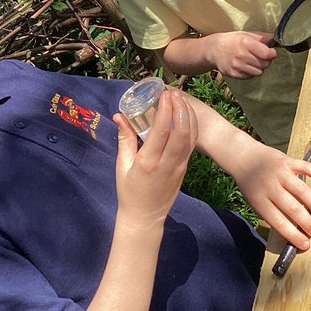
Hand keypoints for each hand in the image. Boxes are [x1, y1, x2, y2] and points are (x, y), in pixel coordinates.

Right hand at [112, 89, 195, 228]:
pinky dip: (191, 126)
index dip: (165, 111)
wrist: (145, 217)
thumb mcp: (122, 165)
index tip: (164, 95)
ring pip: (191, 137)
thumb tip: (119, 115)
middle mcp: (167, 164)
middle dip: (181, 109)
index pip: (161, 132)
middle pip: (182, 132)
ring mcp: (179, 167)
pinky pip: (191, 144)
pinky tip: (185, 115)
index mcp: (148, 162)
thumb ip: (124, 139)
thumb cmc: (129, 191)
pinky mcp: (184, 168)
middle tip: (174, 93)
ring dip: (188, 116)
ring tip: (181, 99)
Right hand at [209, 31, 276, 78]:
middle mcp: (241, 55)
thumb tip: (277, 39)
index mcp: (245, 42)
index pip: (267, 54)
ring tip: (252, 61)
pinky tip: (245, 65)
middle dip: (265, 60)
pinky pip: (250, 76)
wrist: (214, 49)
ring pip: (259, 72)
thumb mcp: (247, 34)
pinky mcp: (234, 74)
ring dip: (258, 67)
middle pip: (265, 64)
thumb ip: (263, 37)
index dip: (272, 53)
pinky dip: (251, 72)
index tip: (270, 52)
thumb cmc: (232, 41)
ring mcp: (237, 66)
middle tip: (259, 56)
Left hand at [235, 145, 310, 250]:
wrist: (243, 156)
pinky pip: (307, 168)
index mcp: (259, 200)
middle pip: (293, 209)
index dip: (294, 235)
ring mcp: (280, 172)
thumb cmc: (250, 184)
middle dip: (307, 223)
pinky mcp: (288, 161)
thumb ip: (271, 213)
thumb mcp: (254, 202)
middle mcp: (270, 186)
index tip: (305, 244)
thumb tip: (292, 231)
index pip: (279, 222)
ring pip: (303, 191)